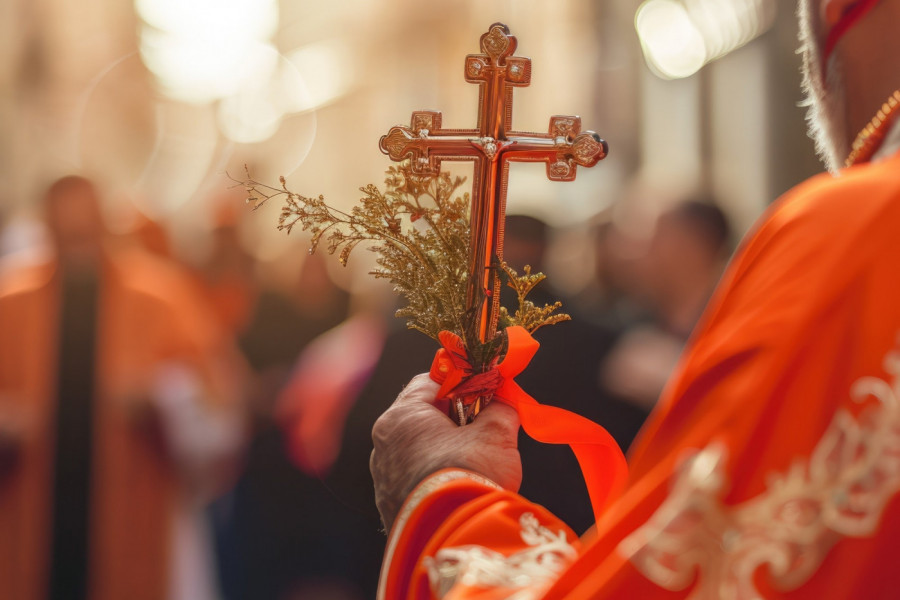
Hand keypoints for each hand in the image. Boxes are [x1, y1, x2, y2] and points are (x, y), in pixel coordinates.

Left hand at [370, 374, 521, 530]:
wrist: (455, 538)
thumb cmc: (470, 475)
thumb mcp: (496, 434)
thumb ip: (501, 408)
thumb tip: (506, 399)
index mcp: (401, 417)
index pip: (428, 382)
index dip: (461, 383)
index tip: (484, 391)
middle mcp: (383, 445)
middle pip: (421, 416)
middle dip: (454, 417)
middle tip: (484, 424)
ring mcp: (383, 479)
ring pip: (417, 449)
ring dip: (445, 448)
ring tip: (476, 458)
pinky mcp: (391, 507)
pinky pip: (414, 478)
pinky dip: (436, 475)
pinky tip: (460, 483)